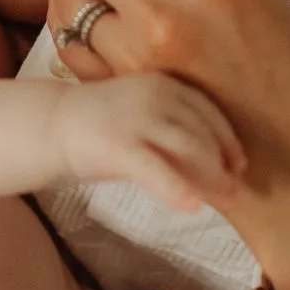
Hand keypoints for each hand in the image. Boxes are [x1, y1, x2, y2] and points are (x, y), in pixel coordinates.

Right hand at [53, 71, 246, 211]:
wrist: (50, 124)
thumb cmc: (100, 125)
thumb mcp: (141, 116)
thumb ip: (172, 129)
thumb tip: (215, 165)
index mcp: (162, 83)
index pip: (207, 110)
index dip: (228, 138)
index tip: (239, 163)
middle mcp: (154, 95)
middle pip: (202, 131)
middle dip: (224, 163)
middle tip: (236, 189)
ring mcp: (136, 118)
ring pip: (188, 148)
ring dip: (212, 177)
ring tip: (226, 200)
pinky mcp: (118, 145)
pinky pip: (157, 170)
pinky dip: (178, 188)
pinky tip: (192, 206)